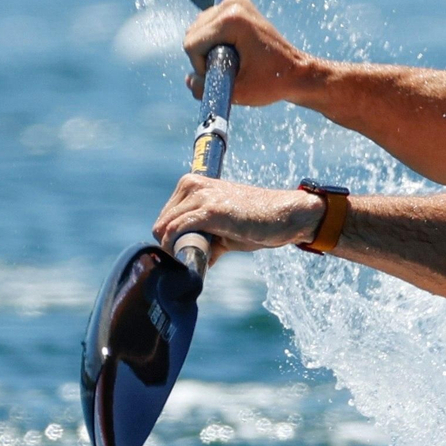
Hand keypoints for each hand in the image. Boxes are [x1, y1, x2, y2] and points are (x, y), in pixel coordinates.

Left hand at [152, 174, 323, 263]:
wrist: (285, 216)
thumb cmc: (257, 222)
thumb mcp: (224, 229)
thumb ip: (204, 239)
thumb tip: (191, 260)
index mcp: (192, 185)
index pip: (165, 217)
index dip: (170, 240)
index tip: (184, 255)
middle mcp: (192, 185)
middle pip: (161, 224)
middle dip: (172, 246)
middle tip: (193, 260)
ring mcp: (200, 196)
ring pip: (166, 228)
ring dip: (177, 250)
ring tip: (199, 260)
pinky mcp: (209, 210)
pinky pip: (177, 231)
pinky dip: (180, 248)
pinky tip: (194, 258)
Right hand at [183, 0, 317, 106]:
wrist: (297, 73)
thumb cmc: (272, 83)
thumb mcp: (238, 92)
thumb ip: (207, 89)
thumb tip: (188, 80)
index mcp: (232, 20)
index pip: (192, 45)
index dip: (201, 67)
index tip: (225, 75)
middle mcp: (232, 4)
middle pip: (192, 34)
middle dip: (203, 57)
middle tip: (230, 68)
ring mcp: (235, 2)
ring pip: (197, 29)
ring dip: (207, 49)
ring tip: (234, 60)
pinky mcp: (235, 5)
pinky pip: (207, 25)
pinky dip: (213, 41)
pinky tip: (232, 51)